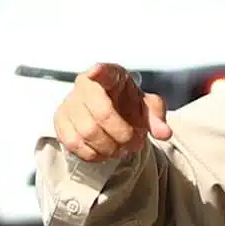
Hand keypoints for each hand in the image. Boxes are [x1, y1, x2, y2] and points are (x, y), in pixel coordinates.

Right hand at [51, 62, 168, 166]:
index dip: (100, 71)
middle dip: (122, 135)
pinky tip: (102, 152)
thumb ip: (156, 118)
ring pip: (87, 132)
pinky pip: (73, 143)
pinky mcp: (60, 121)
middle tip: (132, 143)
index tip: (97, 71)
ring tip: (120, 150)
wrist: (108, 115)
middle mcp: (86, 85)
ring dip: (109, 147)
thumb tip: (164, 133)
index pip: (105, 71)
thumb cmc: (127, 106)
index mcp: (111, 75)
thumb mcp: (147, 108)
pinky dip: (92, 154)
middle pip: (101, 113)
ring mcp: (70, 102)